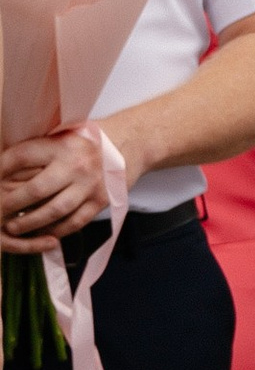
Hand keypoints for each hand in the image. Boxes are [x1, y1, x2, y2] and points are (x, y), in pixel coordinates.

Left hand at [0, 125, 111, 247]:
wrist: (126, 144)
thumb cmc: (84, 141)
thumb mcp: (61, 136)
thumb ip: (36, 150)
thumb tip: (2, 168)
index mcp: (62, 145)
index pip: (23, 156)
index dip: (2, 167)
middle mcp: (77, 165)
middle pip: (37, 189)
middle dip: (12, 203)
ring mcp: (90, 185)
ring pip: (55, 211)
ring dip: (30, 222)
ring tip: (13, 227)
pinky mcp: (101, 201)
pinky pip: (74, 222)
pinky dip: (56, 230)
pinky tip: (42, 233)